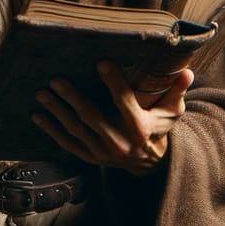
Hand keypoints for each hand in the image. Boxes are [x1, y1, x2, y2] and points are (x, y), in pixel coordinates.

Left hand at [31, 62, 193, 175]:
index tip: (101, 62)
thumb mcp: (172, 110)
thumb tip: (186, 71)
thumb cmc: (159, 127)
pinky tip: (38, 116)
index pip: (125, 101)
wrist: (150, 163)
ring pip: (76, 131)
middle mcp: (120, 142)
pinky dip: (52, 130)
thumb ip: (176, 90)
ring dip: (57, 112)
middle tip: (55, 79)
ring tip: (42, 93)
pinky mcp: (91, 157)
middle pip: (92, 117)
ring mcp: (103, 152)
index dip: (113, 82)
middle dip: (72, 98)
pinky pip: (68, 144)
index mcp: (140, 127)